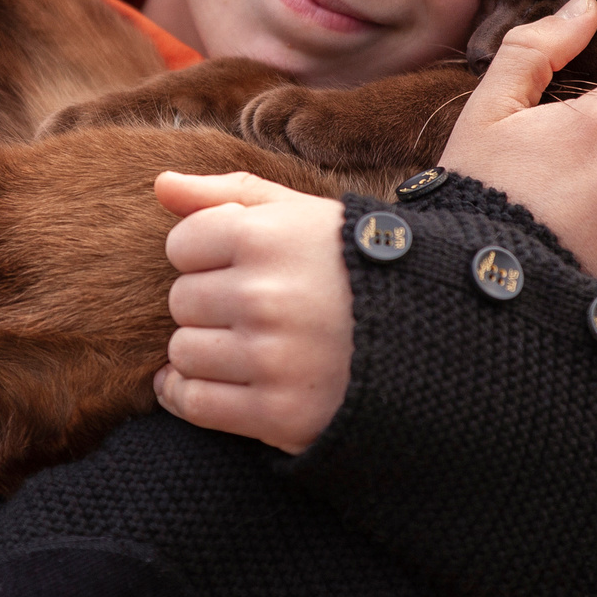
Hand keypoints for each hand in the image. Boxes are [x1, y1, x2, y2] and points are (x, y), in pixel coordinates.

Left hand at [150, 171, 352, 454]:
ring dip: (204, 351)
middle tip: (251, 308)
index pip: (183, 243)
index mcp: (270, 237)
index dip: (205, 253)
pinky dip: (190, 396)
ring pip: (183, 353)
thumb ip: (229, 193)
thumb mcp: (305, 214)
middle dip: (208, 303)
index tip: (238, 264)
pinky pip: (196, 403)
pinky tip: (216, 381)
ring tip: (246, 344)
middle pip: (181, 300)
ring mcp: (271, 358)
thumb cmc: (360, 269)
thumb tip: (160, 184)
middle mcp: (266, 296)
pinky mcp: (278, 412)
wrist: (437, 343)